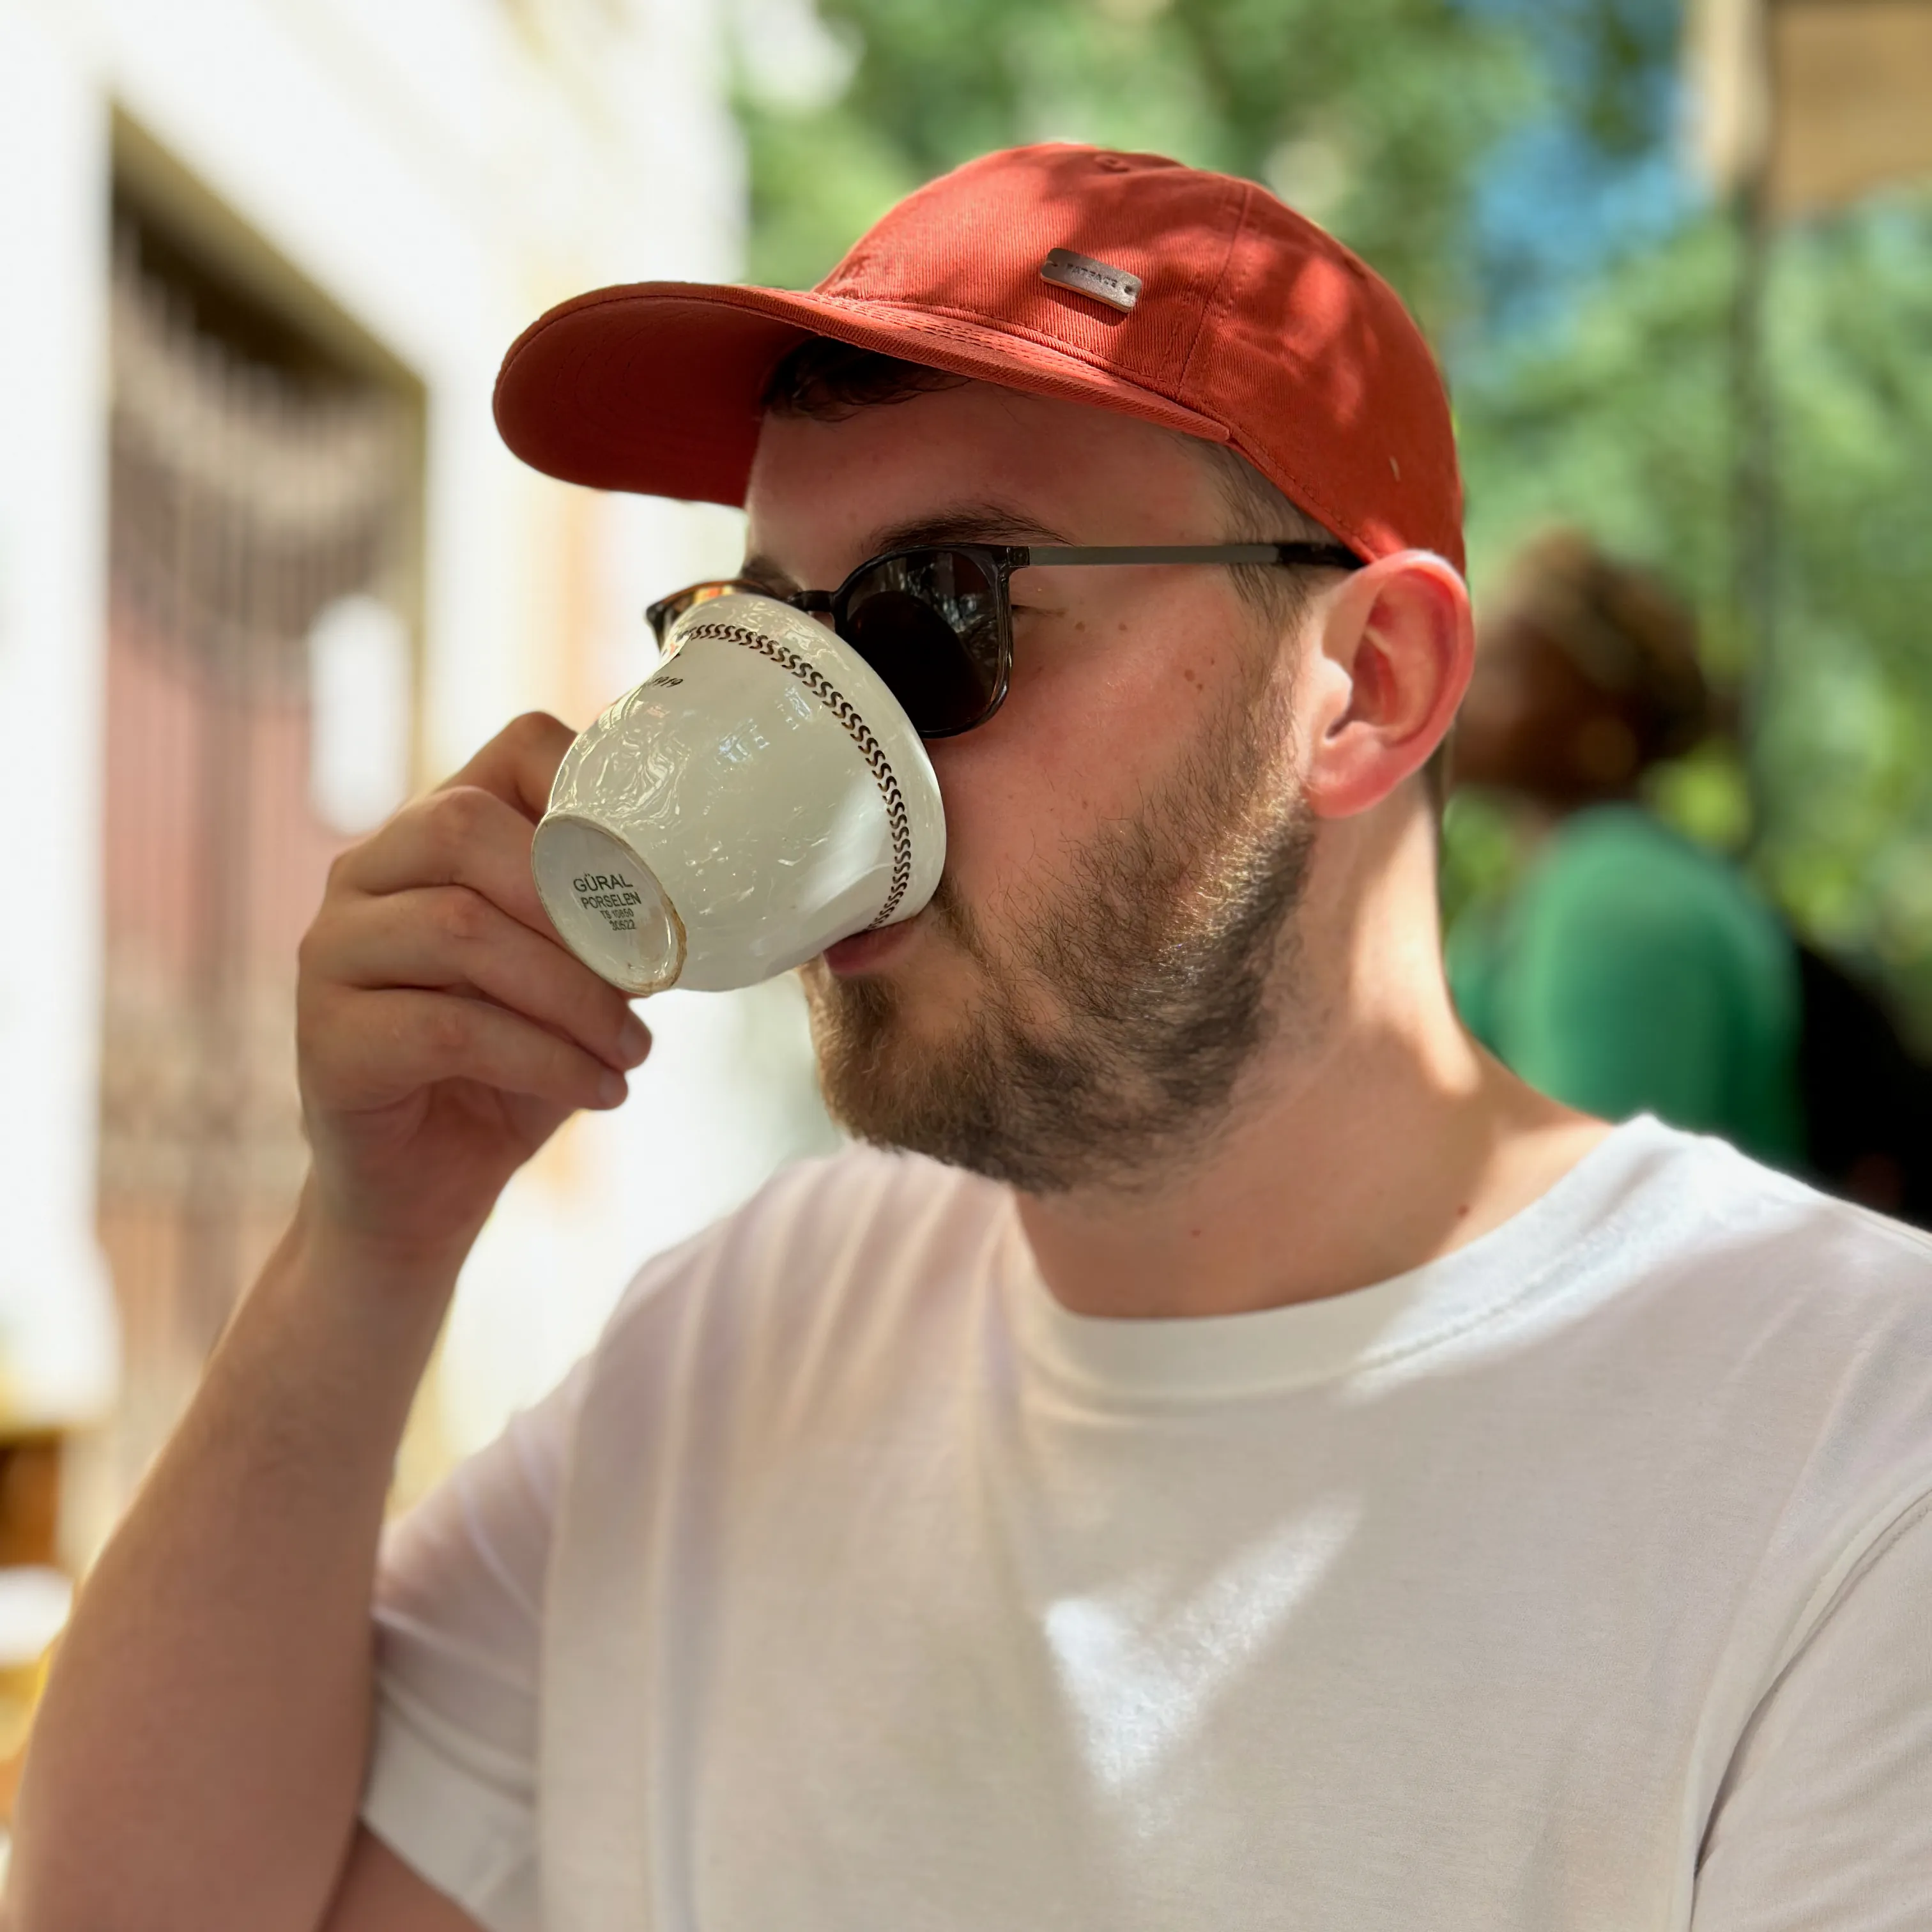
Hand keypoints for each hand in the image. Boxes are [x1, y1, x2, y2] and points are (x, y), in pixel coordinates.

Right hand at [295, 713, 650, 1266]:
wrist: (428, 1188)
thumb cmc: (514, 1066)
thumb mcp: (577, 979)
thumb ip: (613, 922)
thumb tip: (707, 889)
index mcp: (434, 834)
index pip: (515, 748)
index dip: (597, 791)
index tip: (658, 875)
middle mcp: (366, 873)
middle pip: (467, 825)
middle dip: (579, 901)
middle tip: (650, 973)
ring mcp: (332, 951)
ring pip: (460, 928)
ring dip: (574, 995)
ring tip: (636, 1051)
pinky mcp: (327, 1038)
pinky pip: (446, 1028)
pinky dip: (544, 1059)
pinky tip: (601, 1092)